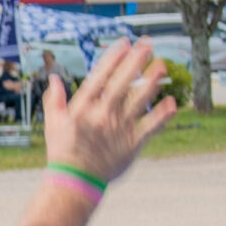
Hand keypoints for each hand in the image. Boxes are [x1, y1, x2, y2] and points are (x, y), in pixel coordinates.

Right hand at [45, 39, 173, 186]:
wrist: (75, 182)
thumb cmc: (63, 151)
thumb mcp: (54, 123)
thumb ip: (55, 99)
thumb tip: (54, 78)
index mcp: (83, 107)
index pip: (100, 76)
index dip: (114, 57)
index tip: (125, 43)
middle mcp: (103, 115)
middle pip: (123, 82)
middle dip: (136, 61)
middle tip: (148, 44)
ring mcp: (119, 129)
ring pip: (139, 100)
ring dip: (151, 82)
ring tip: (161, 65)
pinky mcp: (132, 144)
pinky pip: (151, 126)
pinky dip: (162, 115)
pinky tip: (172, 102)